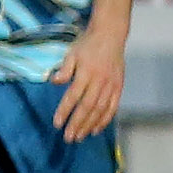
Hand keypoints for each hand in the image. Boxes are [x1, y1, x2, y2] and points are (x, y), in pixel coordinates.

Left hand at [51, 25, 124, 139]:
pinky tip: (96, 129)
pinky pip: (112, 107)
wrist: (111, 35)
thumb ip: (64, 69)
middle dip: (77, 124)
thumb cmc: (88, 44)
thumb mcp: (72, 52)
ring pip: (100, 110)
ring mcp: (111, 85)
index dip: (65, 111)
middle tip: (68, 138)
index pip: (73, 96)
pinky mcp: (119, 87)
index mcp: (86, 73)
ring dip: (90, 125)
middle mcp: (100, 81)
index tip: (57, 123)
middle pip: (87, 107)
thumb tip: (54, 81)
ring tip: (80, 137)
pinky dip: (105, 120)